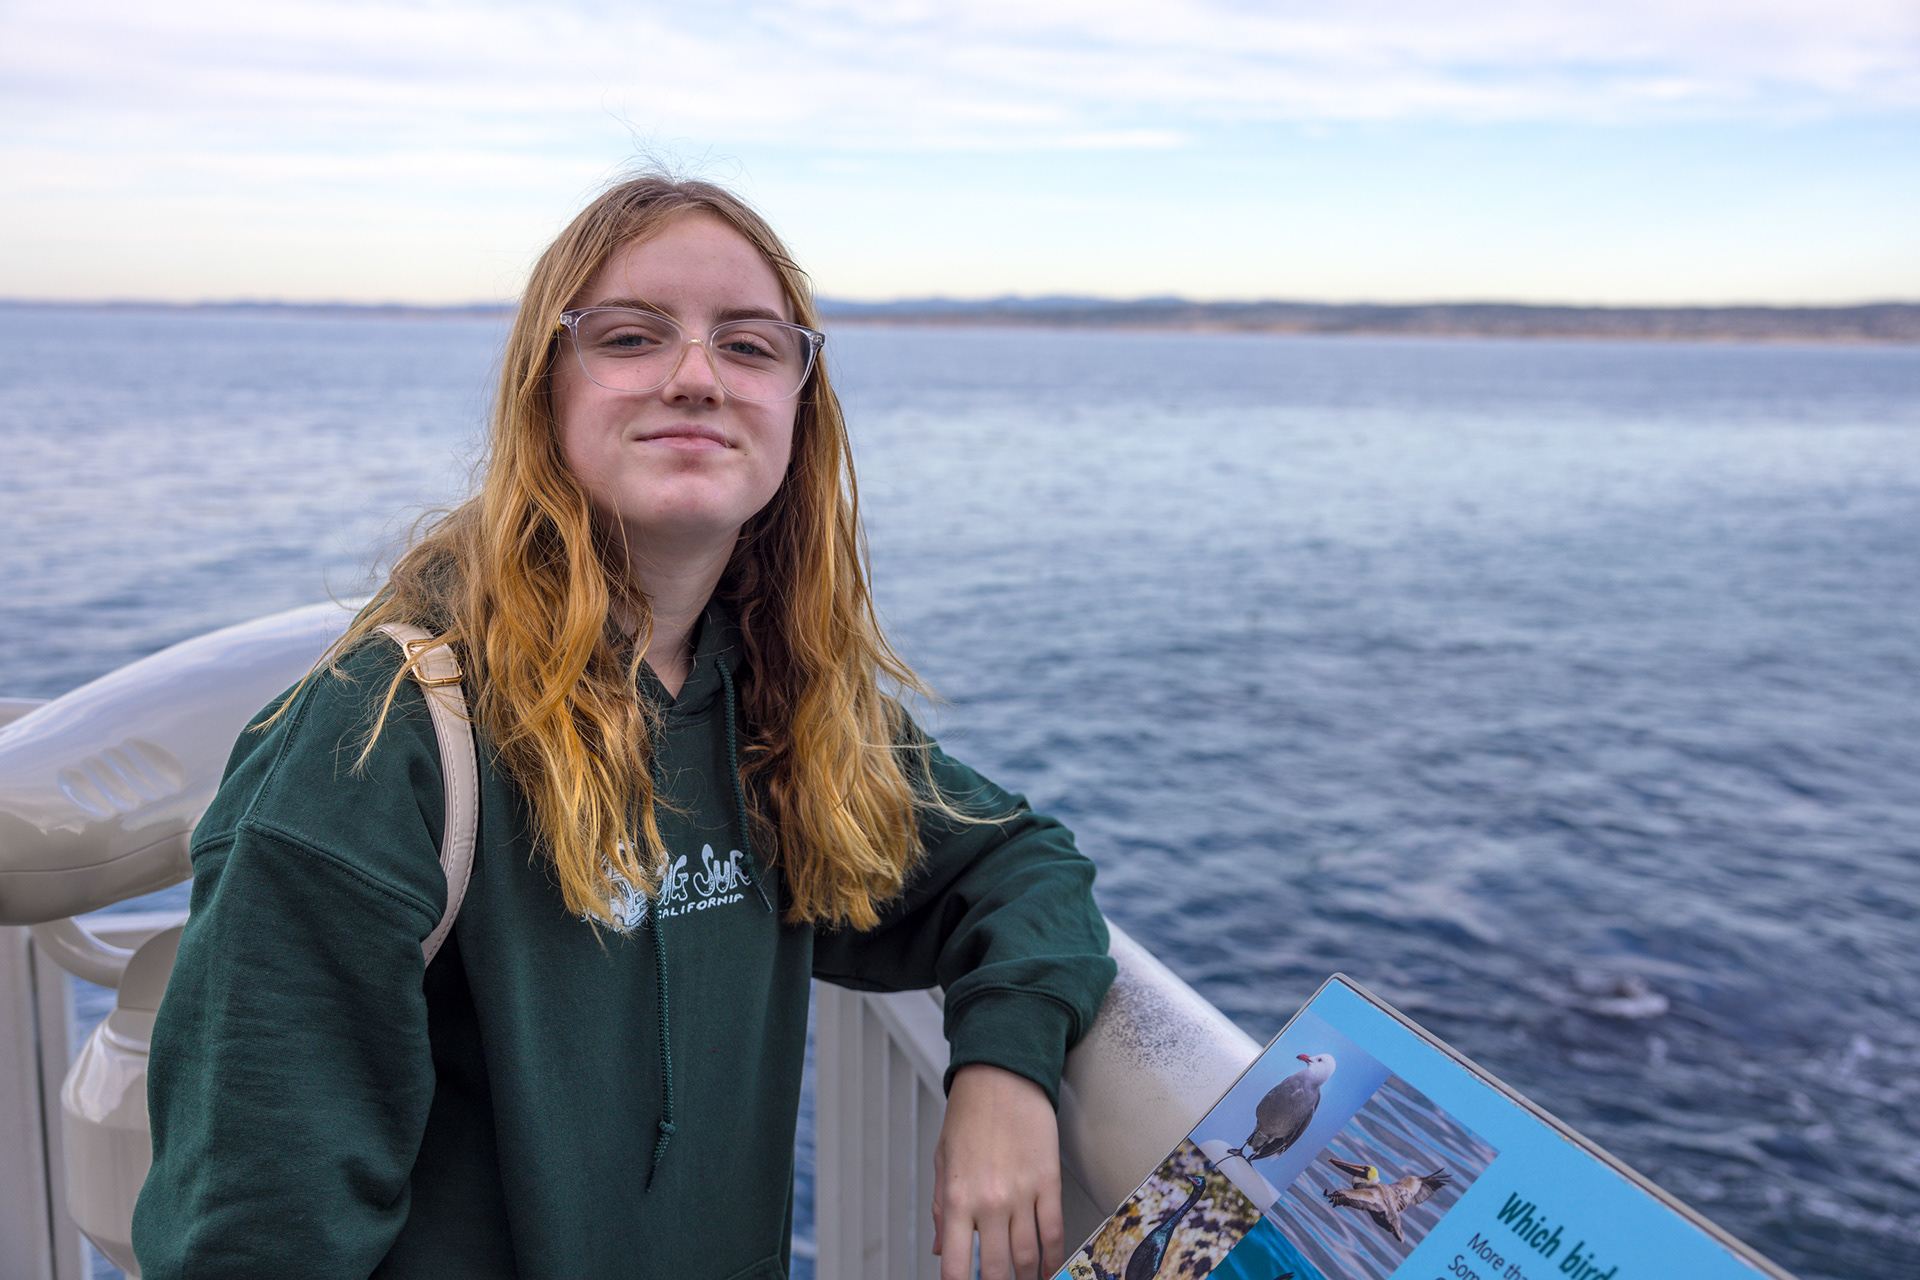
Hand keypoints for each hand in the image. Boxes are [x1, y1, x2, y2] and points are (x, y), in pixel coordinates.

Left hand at [931, 1063, 1064, 1279]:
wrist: (1002, 1076)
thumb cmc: (969, 1113)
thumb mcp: (942, 1160)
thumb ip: (938, 1209)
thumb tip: (940, 1248)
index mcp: (956, 1198)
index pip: (956, 1265)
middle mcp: (989, 1201)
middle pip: (999, 1269)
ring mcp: (1022, 1194)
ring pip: (1029, 1256)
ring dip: (1029, 1278)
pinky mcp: (1048, 1182)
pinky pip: (1054, 1231)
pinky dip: (1053, 1257)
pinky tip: (1049, 1268)